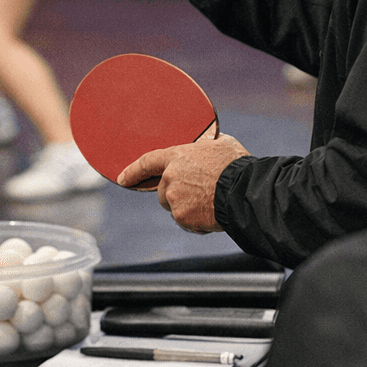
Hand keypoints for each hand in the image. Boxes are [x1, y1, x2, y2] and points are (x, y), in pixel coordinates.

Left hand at [115, 132, 249, 234]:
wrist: (244, 190)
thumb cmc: (236, 165)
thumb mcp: (220, 145)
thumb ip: (205, 147)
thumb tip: (208, 144)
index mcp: (177, 157)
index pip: (147, 162)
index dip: (132, 171)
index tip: (122, 179)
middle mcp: (170, 178)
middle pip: (164, 191)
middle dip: (177, 194)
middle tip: (201, 192)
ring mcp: (174, 199)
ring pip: (176, 208)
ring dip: (188, 208)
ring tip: (211, 200)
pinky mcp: (183, 217)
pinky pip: (188, 222)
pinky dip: (198, 221)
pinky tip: (213, 212)